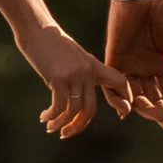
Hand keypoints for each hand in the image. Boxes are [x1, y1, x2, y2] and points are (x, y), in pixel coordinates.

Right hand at [14, 17, 133, 139]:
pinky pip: (59, 106)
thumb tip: (76, 97)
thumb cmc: (51, 44)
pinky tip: (44, 117)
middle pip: (90, 109)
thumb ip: (80, 73)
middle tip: (66, 133)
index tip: (122, 114)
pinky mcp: (58, 77)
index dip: (125, 98)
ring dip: (61, 123)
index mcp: (94, 66)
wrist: (37, 28)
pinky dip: (52, 116)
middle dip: (78, 125)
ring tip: (50, 127)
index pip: (119, 81)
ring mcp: (74, 75)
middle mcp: (87, 72)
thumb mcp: (73, 57)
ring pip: (74, 110)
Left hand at [106, 0, 162, 138]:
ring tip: (161, 117)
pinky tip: (131, 108)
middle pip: (153, 100)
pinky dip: (120, 97)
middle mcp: (144, 69)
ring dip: (147, 109)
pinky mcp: (113, 58)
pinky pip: (114, 84)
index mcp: (160, 65)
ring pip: (136, 96)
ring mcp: (128, 65)